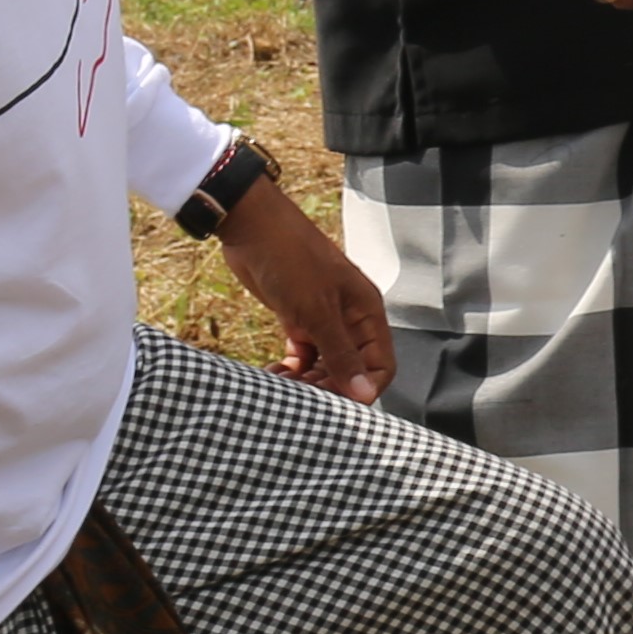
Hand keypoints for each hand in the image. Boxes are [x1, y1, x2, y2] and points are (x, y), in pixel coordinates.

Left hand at [208, 172, 392, 403]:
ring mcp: (323, 319)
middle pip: (352, 369)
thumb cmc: (291, 260)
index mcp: (366, 313)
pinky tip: (273, 376)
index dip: (364, 389)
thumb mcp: (317, 311)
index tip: (335, 407)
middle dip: (330, 388)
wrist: (252, 226)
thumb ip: (341, 354)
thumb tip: (367, 395)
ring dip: (307, 382)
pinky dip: (291, 369)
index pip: (380, 364)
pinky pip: (302, 355)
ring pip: (325, 365)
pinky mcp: (298, 318)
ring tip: (282, 390)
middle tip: (300, 399)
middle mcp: (350, 318)